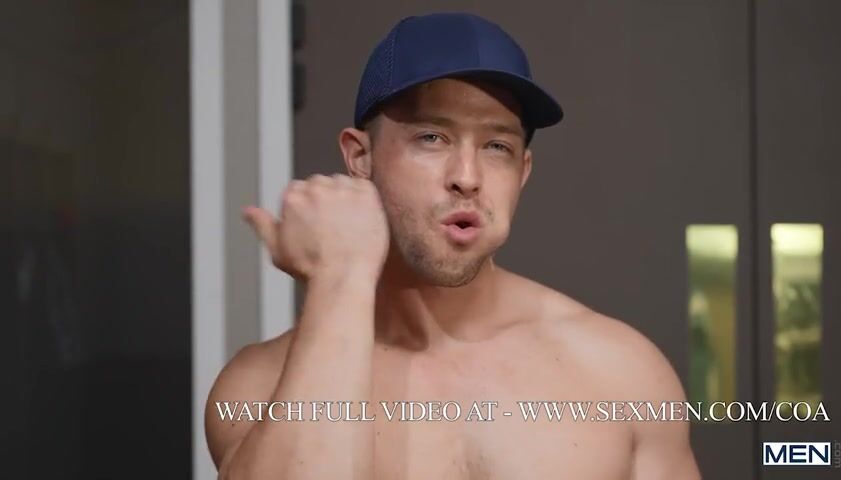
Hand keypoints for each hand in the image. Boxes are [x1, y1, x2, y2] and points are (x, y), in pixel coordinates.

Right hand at [243, 174, 388, 280]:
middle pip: (320, 184)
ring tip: (347, 225)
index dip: (307, 208)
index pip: (299, 189)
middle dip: (325, 200)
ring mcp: (342, 190)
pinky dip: (363, 198)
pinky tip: (360, 219)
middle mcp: (316, 188)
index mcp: (292, 198)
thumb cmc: (311, 268)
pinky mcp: (365, 194)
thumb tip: (248, 211)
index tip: (316, 224)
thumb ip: (262, 224)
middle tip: (332, 227)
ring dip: (344, 197)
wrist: (343, 276)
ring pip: (342, 183)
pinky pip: (363, 185)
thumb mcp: (277, 248)